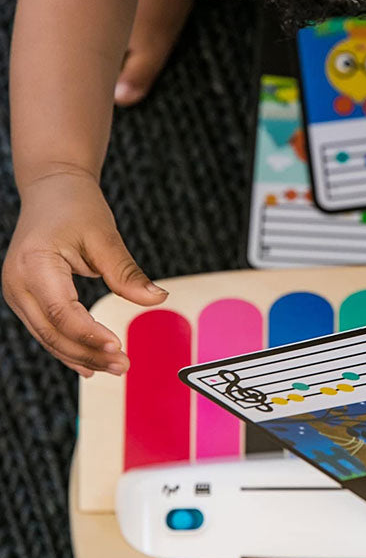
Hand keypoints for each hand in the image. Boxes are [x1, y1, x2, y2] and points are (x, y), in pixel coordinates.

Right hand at [2, 171, 167, 376]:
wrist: (52, 189)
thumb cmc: (76, 207)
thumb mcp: (105, 236)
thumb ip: (126, 273)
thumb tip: (156, 299)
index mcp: (34, 263)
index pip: (62, 311)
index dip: (89, 334)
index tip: (118, 348)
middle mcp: (17, 282)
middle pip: (53, 331)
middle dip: (89, 353)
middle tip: (124, 365)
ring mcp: (17, 292)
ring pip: (48, 336)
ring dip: (81, 355)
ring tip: (115, 367)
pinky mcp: (25, 297)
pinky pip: (47, 329)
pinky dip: (69, 347)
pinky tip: (89, 365)